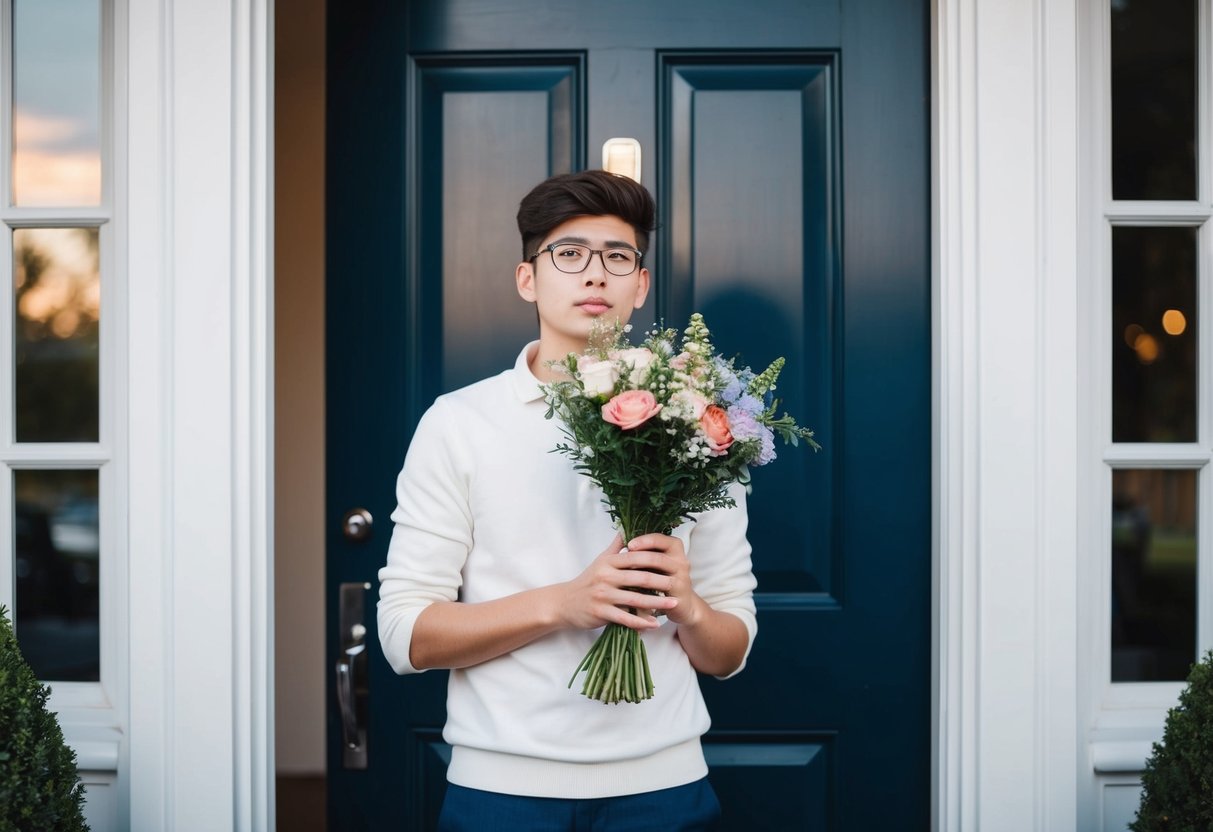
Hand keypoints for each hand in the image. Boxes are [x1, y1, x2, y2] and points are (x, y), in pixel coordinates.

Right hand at [557, 533, 679, 630]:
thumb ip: (615, 547)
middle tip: (679, 584)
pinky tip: (655, 624)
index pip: (636, 558)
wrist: (564, 602)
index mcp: (608, 562)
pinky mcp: (600, 612)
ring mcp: (602, 595)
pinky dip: (641, 622)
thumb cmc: (587, 581)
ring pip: (635, 599)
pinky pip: (625, 618)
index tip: (673, 564)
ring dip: (657, 602)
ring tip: (674, 603)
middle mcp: (605, 577)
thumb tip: (626, 529)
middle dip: (661, 581)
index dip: (656, 561)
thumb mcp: (599, 561)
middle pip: (640, 578)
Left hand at [624, 533, 707, 627]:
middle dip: (640, 558)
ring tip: (626, 575)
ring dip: (642, 574)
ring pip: (662, 577)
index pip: (660, 539)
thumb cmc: (662, 581)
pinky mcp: (679, 596)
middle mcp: (681, 562)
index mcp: (674, 550)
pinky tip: (634, 592)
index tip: (629, 544)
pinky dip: (648, 592)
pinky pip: (663, 592)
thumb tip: (620, 537)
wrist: (680, 605)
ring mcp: (682, 579)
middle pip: (659, 556)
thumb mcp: (654, 564)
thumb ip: (643, 552)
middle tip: (624, 561)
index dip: (644, 540)